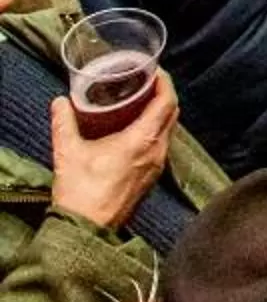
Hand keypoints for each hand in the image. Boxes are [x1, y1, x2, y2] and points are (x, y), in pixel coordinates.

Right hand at [51, 73, 177, 230]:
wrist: (86, 231)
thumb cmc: (81, 193)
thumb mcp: (68, 152)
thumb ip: (64, 123)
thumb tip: (60, 102)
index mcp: (143, 140)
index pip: (166, 102)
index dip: (165, 82)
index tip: (154, 70)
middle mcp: (156, 152)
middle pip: (172, 114)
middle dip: (163, 94)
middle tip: (146, 82)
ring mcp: (156, 167)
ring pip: (169, 130)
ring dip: (160, 113)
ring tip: (140, 102)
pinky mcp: (150, 179)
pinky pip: (161, 146)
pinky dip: (155, 131)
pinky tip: (135, 129)